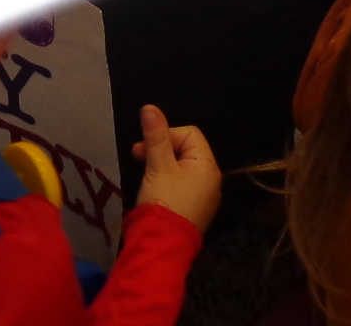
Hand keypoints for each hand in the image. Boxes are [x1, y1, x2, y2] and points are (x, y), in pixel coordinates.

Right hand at [130, 104, 220, 231]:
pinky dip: (168, 181)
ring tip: (145, 174)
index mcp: (207, 165)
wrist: (162, 244)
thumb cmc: (163, 200)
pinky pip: (183, 186)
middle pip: (187, 150)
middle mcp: (211, 180)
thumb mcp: (157, 165)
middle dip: (161, 149)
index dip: (166, 134)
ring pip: (183, 168)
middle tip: (138, 157)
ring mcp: (204, 197)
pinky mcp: (194, 210)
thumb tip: (150, 107)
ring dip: (162, 165)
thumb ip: (155, 136)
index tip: (144, 147)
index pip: (189, 134)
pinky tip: (154, 189)